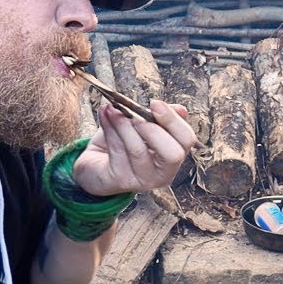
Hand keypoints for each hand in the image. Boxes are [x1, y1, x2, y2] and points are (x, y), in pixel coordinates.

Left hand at [72, 100, 196, 195]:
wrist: (95, 163)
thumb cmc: (123, 142)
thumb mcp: (142, 125)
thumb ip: (159, 117)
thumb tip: (181, 109)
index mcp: (173, 156)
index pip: (187, 140)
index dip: (173, 120)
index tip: (154, 103)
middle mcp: (163, 174)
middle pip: (173, 154)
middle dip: (152, 129)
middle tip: (135, 114)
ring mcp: (142, 181)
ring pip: (138, 149)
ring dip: (123, 124)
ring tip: (112, 108)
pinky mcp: (119, 180)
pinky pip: (117, 150)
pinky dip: (109, 128)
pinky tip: (104, 114)